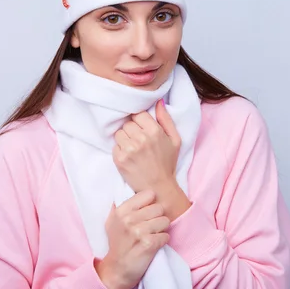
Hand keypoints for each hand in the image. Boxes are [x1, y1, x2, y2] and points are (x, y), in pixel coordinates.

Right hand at [95, 190, 169, 288]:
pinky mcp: (148, 244)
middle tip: (151, 227)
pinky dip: (163, 240)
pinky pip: (166, 236)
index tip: (147, 213)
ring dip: (161, 229)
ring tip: (152, 235)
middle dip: (158, 218)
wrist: (117, 269)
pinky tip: (154, 244)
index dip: (151, 204)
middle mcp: (129, 219)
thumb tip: (129, 187)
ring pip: (165, 221)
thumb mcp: (112, 221)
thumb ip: (121, 206)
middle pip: (159, 208)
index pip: (148, 194)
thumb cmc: (117, 243)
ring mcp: (138, 232)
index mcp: (121, 211)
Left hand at [113, 99, 191, 220]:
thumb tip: (158, 101)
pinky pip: (115, 146)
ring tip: (133, 149)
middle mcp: (141, 138)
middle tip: (139, 141)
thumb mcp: (175, 140)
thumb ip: (166, 119)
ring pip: (119, 133)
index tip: (142, 128)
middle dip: (132, 130)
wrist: (158, 188)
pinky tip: (129, 157)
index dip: (139, 120)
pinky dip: (120, 150)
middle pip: (127, 123)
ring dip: (124, 139)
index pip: (138, 114)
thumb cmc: (167, 163)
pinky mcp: (120, 159)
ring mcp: (129, 149)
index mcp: (155, 131)